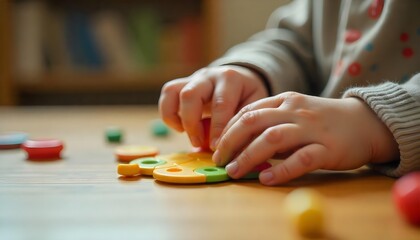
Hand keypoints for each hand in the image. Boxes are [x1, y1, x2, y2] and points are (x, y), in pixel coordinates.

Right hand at [159, 65, 268, 148]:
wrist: (243, 79)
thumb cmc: (248, 98)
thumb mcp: (254, 109)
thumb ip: (244, 127)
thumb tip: (236, 155)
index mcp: (231, 79)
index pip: (220, 104)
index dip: (217, 128)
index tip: (217, 148)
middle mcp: (209, 75)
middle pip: (190, 94)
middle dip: (192, 123)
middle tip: (199, 143)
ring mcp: (193, 79)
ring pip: (173, 91)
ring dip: (177, 118)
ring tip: (187, 134)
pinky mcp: (182, 84)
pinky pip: (167, 94)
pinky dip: (169, 114)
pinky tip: (181, 128)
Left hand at [213, 92, 398, 184]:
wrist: (365, 122)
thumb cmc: (324, 121)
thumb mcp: (295, 114)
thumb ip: (271, 123)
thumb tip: (241, 144)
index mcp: (285, 101)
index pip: (248, 111)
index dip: (228, 129)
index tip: (217, 146)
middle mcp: (295, 111)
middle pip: (253, 122)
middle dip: (230, 141)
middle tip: (219, 160)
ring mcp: (311, 129)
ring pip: (273, 139)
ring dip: (248, 156)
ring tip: (234, 171)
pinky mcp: (327, 149)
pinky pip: (301, 159)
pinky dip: (281, 170)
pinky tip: (266, 179)